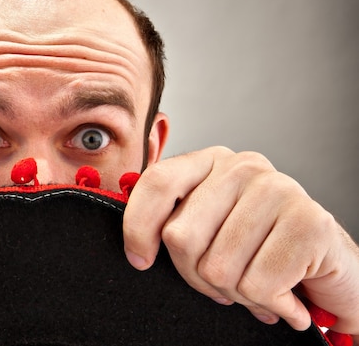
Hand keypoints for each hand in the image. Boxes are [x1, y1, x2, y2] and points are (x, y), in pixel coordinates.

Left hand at [123, 146, 358, 338]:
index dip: (138, 226)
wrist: (330, 270)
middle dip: (197, 276)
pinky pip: (256, 284)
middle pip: (180, 236)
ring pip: (217, 268)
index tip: (140, 260)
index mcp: (211, 162)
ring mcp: (278, 188)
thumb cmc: (261, 251)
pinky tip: (286, 292)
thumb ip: (177, 224)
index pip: (157, 183)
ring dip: (237, 293)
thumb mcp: (210, 231)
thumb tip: (135, 248)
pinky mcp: (309, 221)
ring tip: (259, 284)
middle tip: (224, 282)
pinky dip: (270, 303)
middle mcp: (242, 166)